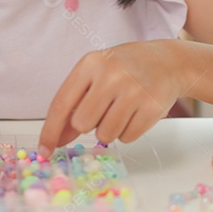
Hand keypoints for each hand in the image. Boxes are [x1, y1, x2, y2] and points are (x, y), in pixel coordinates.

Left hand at [38, 40, 182, 155]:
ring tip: (121, 108)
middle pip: (82, 123)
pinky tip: (135, 112)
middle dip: (89, 124)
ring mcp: (133, 91)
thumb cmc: (124, 68)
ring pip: (105, 135)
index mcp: (90, 63)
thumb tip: (56, 138)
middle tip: (102, 109)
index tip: (44, 149)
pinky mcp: (151, 107)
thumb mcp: (96, 74)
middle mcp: (111, 75)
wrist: (168, 62)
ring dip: (109, 129)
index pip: (61, 104)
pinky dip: (127, 131)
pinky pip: (127, 137)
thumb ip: (75, 103)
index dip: (50, 130)